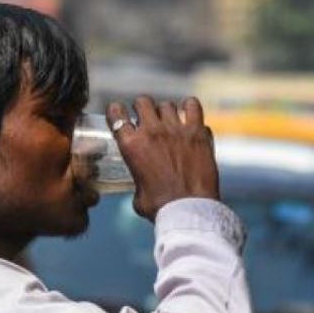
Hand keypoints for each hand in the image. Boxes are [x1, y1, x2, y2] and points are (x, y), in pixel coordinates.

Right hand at [106, 96, 218, 221]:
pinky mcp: (197, 132)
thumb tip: (142, 182)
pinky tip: (190, 115)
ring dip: (165, 111)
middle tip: (146, 116)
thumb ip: (138, 179)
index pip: (116, 114)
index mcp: (131, 145)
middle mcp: (151, 132)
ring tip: (169, 120)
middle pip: (142, 102)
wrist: (188, 210)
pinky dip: (190, 108)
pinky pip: (193, 106)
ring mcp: (176, 129)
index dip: (116, 112)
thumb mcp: (137, 193)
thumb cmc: (161, 207)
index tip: (120, 114)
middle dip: (142, 107)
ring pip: (167, 104)